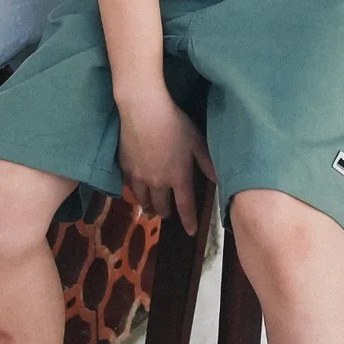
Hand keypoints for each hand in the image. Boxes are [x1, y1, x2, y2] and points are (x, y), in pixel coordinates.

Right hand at [117, 86, 215, 235]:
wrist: (143, 110)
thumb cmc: (174, 123)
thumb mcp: (196, 141)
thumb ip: (207, 163)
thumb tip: (218, 180)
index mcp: (178, 177)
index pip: (185, 206)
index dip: (189, 221)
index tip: (191, 232)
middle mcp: (158, 182)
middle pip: (161, 206)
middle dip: (165, 213)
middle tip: (166, 214)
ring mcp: (139, 176)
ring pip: (143, 200)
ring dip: (148, 206)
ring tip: (150, 208)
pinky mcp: (124, 167)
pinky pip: (129, 187)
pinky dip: (134, 192)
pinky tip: (136, 190)